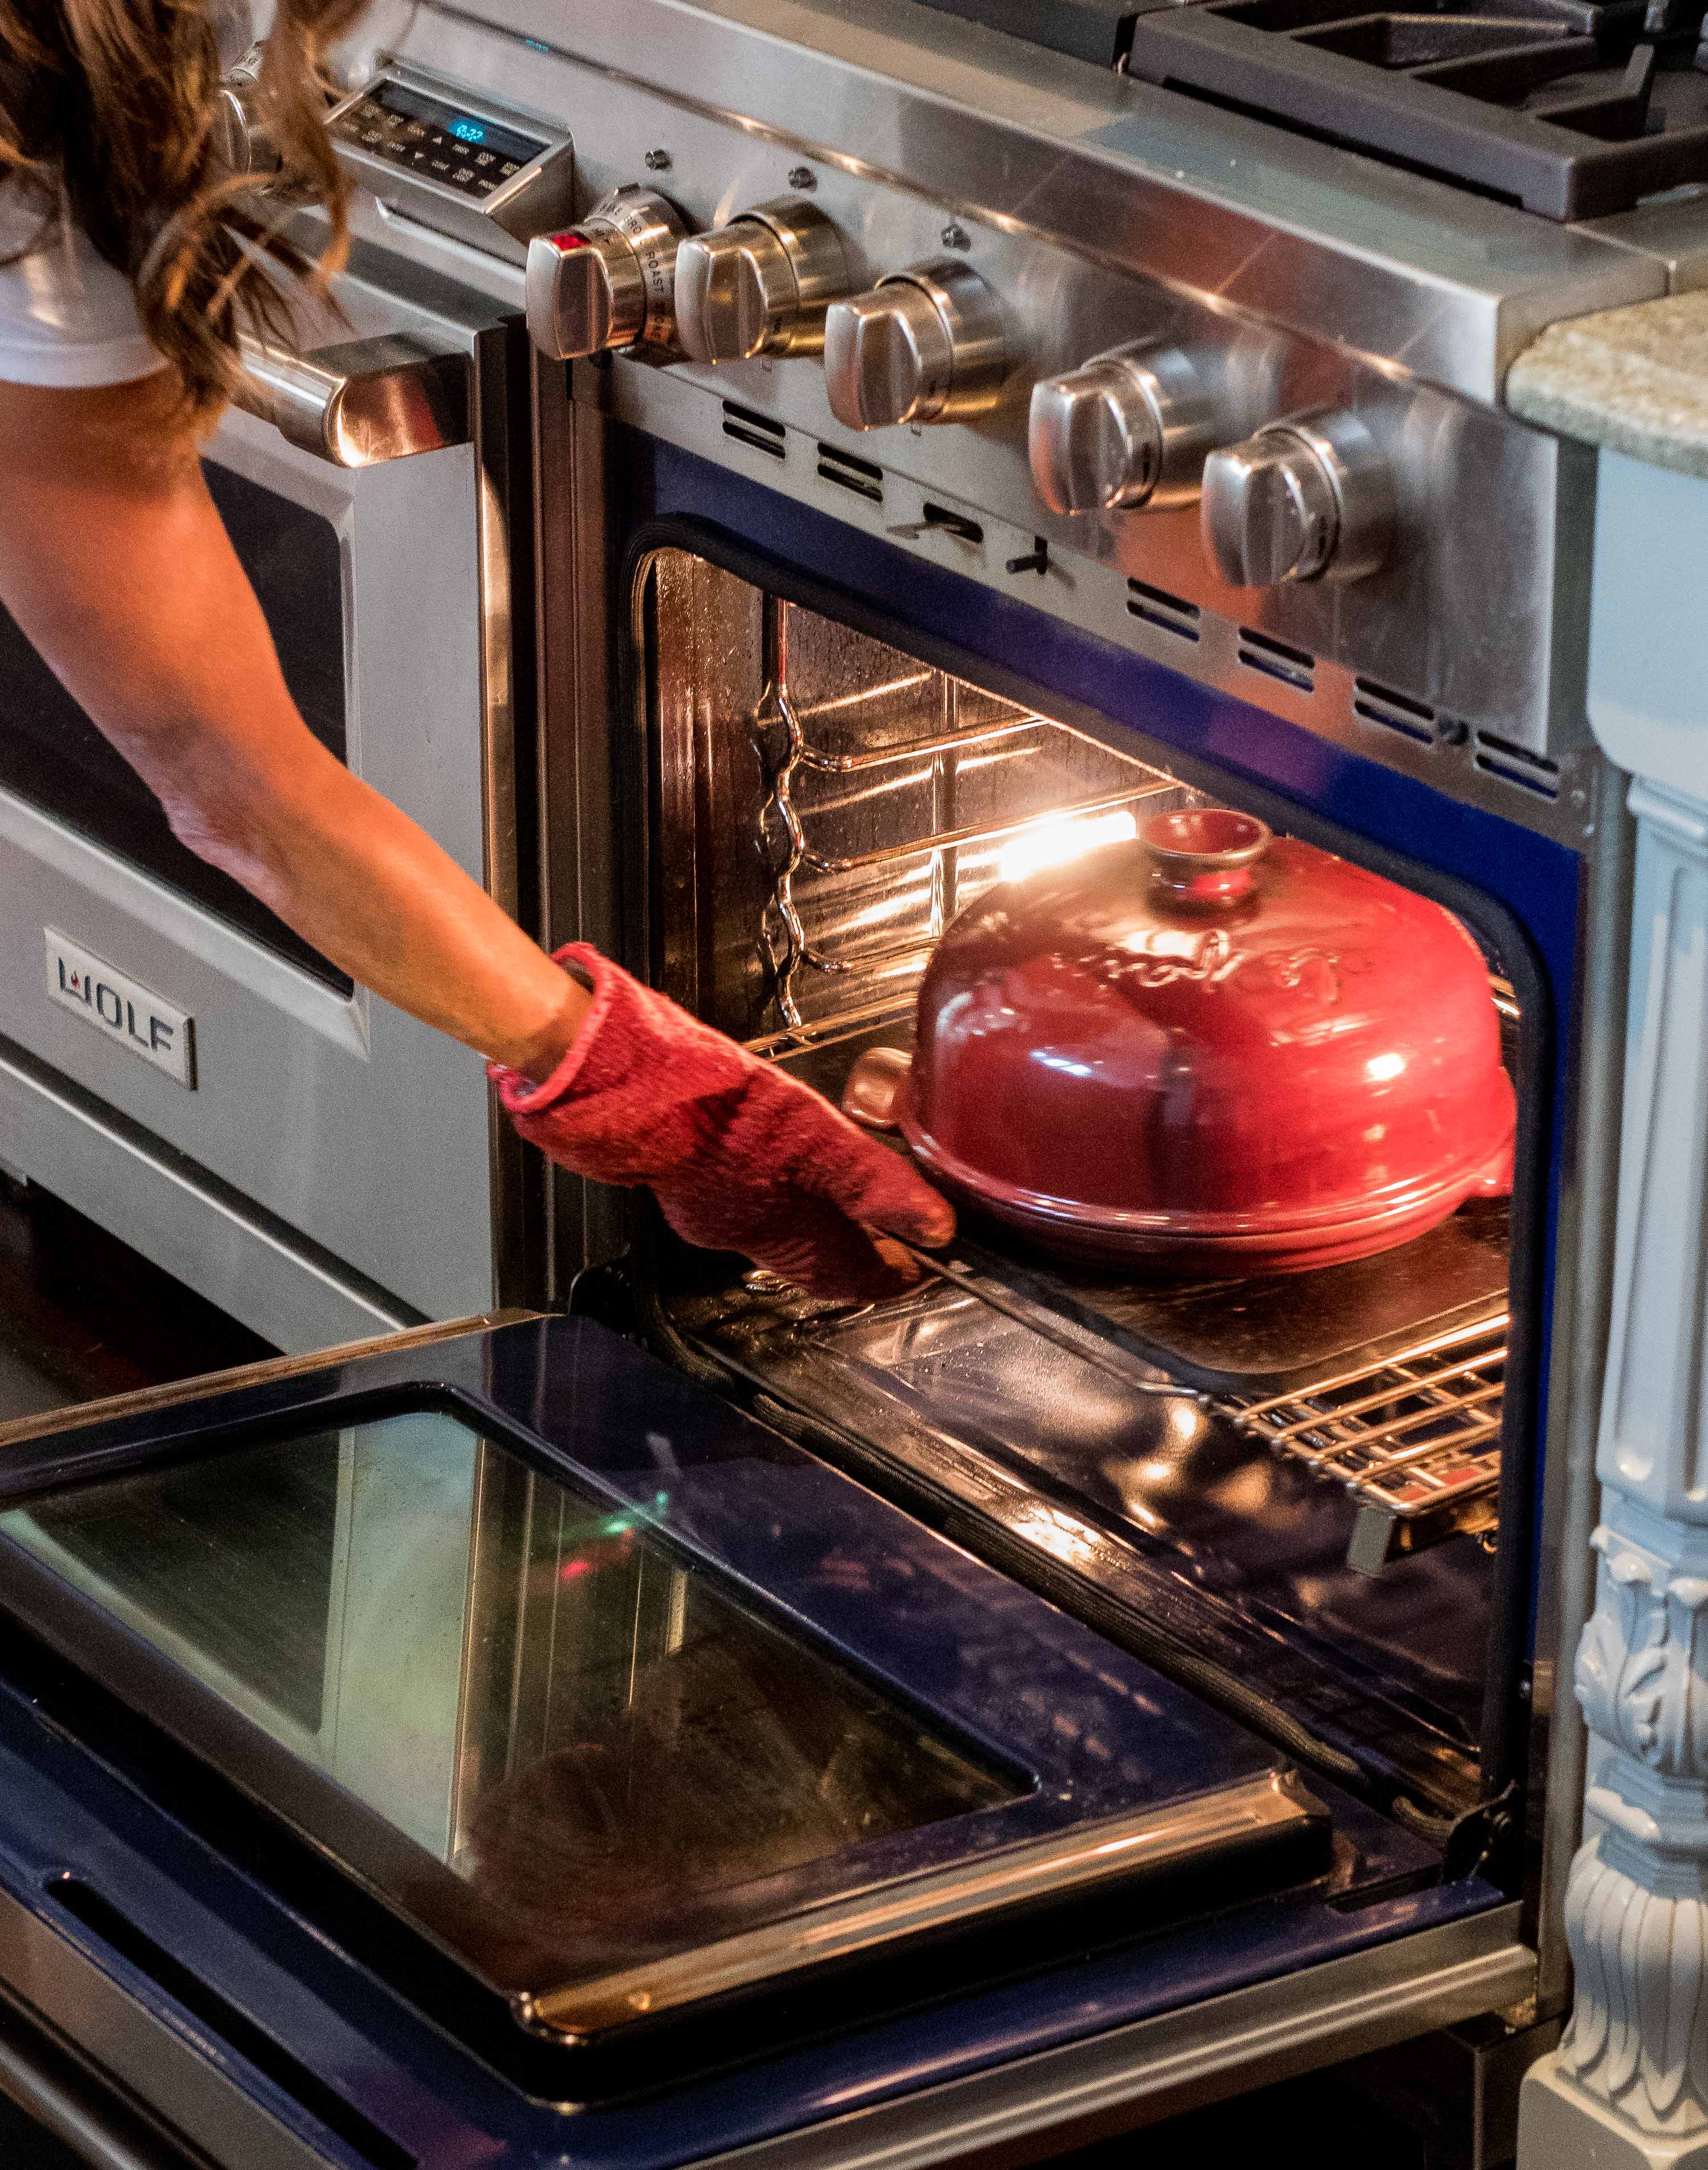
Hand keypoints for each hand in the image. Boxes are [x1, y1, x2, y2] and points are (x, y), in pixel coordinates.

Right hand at [490, 946, 953, 1301]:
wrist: (630, 1080)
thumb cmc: (717, 1111)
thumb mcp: (821, 1142)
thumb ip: (877, 1184)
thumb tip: (936, 1227)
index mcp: (784, 1232)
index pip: (850, 1276)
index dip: (890, 1277)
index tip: (918, 1268)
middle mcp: (747, 1230)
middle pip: (814, 1263)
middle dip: (852, 1257)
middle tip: (887, 1242)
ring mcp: (710, 1203)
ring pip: (776, 1232)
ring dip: (812, 1224)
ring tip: (839, 1203)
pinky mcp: (685, 1171)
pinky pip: (741, 1195)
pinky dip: (771, 1190)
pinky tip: (771, 1160)